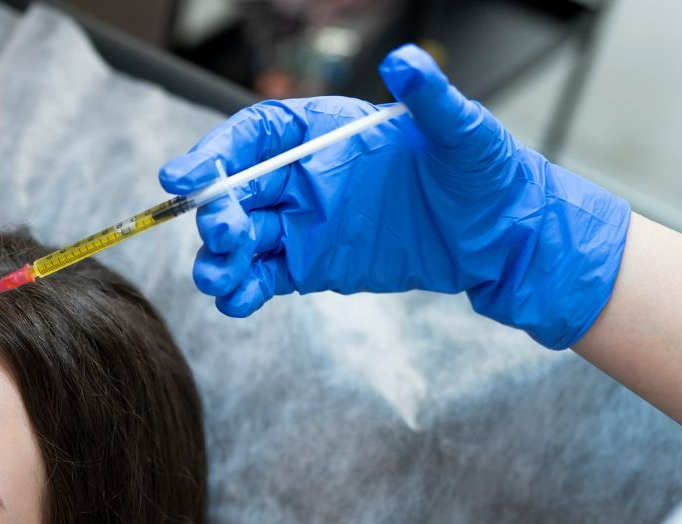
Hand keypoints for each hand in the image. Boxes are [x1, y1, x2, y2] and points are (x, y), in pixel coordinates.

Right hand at [158, 44, 630, 349]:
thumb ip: (430, 97)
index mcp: (321, 134)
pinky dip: (242, 292)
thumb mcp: (461, 131)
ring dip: (217, 258)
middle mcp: (300, 177)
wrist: (499, 233)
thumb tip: (407, 60)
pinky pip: (262, 278)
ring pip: (238, 241)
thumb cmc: (482, 171)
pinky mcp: (308, 266)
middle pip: (234, 192)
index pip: (252, 137)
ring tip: (216, 277)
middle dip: (215, 213)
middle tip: (223, 232)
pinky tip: (235, 302)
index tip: (184, 177)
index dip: (213, 154)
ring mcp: (301, 224)